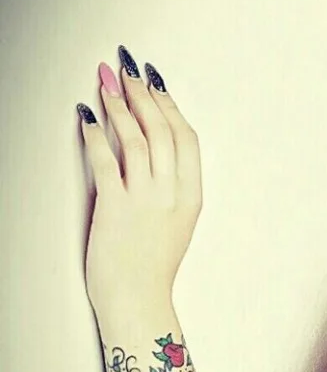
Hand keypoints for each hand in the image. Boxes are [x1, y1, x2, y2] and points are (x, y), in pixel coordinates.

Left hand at [77, 51, 201, 313]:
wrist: (138, 301)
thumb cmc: (153, 268)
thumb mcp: (177, 224)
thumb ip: (172, 189)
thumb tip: (154, 155)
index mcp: (192, 196)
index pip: (186, 138)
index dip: (170, 105)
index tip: (155, 83)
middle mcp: (172, 192)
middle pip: (161, 130)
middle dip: (144, 94)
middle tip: (128, 70)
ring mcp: (145, 199)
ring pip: (136, 139)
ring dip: (120, 106)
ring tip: (107, 83)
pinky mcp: (115, 208)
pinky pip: (106, 162)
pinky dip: (95, 135)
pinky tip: (88, 117)